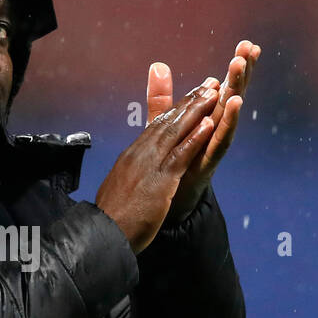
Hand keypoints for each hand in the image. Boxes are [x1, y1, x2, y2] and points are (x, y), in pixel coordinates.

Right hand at [94, 71, 220, 253]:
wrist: (104, 233)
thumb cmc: (112, 217)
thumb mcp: (120, 188)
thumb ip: (130, 176)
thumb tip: (130, 172)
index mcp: (132, 156)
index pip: (157, 127)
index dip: (176, 109)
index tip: (191, 95)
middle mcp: (139, 154)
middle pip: (167, 122)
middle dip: (189, 101)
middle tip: (208, 83)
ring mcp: (149, 166)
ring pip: (175, 132)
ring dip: (196, 111)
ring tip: (213, 93)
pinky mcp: (159, 181)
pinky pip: (180, 155)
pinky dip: (194, 137)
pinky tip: (208, 124)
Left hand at [161, 40, 259, 225]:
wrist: (167, 202)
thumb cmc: (171, 163)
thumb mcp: (164, 124)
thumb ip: (162, 97)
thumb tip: (158, 65)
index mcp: (208, 119)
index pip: (225, 87)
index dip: (236, 67)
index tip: (247, 44)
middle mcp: (215, 129)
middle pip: (232, 95)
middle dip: (242, 72)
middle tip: (250, 47)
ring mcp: (214, 145)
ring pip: (229, 113)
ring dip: (235, 88)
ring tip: (240, 65)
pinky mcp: (208, 160)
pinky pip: (221, 138)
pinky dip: (228, 121)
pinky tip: (235, 102)